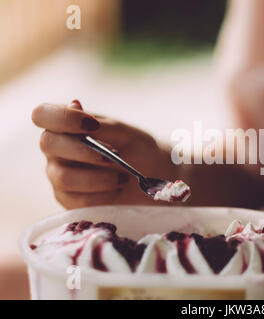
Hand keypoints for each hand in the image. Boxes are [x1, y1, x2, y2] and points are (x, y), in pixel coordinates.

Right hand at [32, 100, 177, 208]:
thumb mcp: (126, 134)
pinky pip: (78, 200)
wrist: (154, 178)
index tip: (92, 125)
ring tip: (123, 176)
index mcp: (67, 126)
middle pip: (47, 144)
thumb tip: (74, 105)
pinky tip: (117, 188)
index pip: (42, 114)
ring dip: (99, 177)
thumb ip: (100, 125)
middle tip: (112, 157)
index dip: (61, 118)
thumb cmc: (139, 150)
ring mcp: (59, 175)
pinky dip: (103, 194)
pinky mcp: (69, 200)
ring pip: (63, 177)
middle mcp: (57, 150)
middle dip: (84, 151)